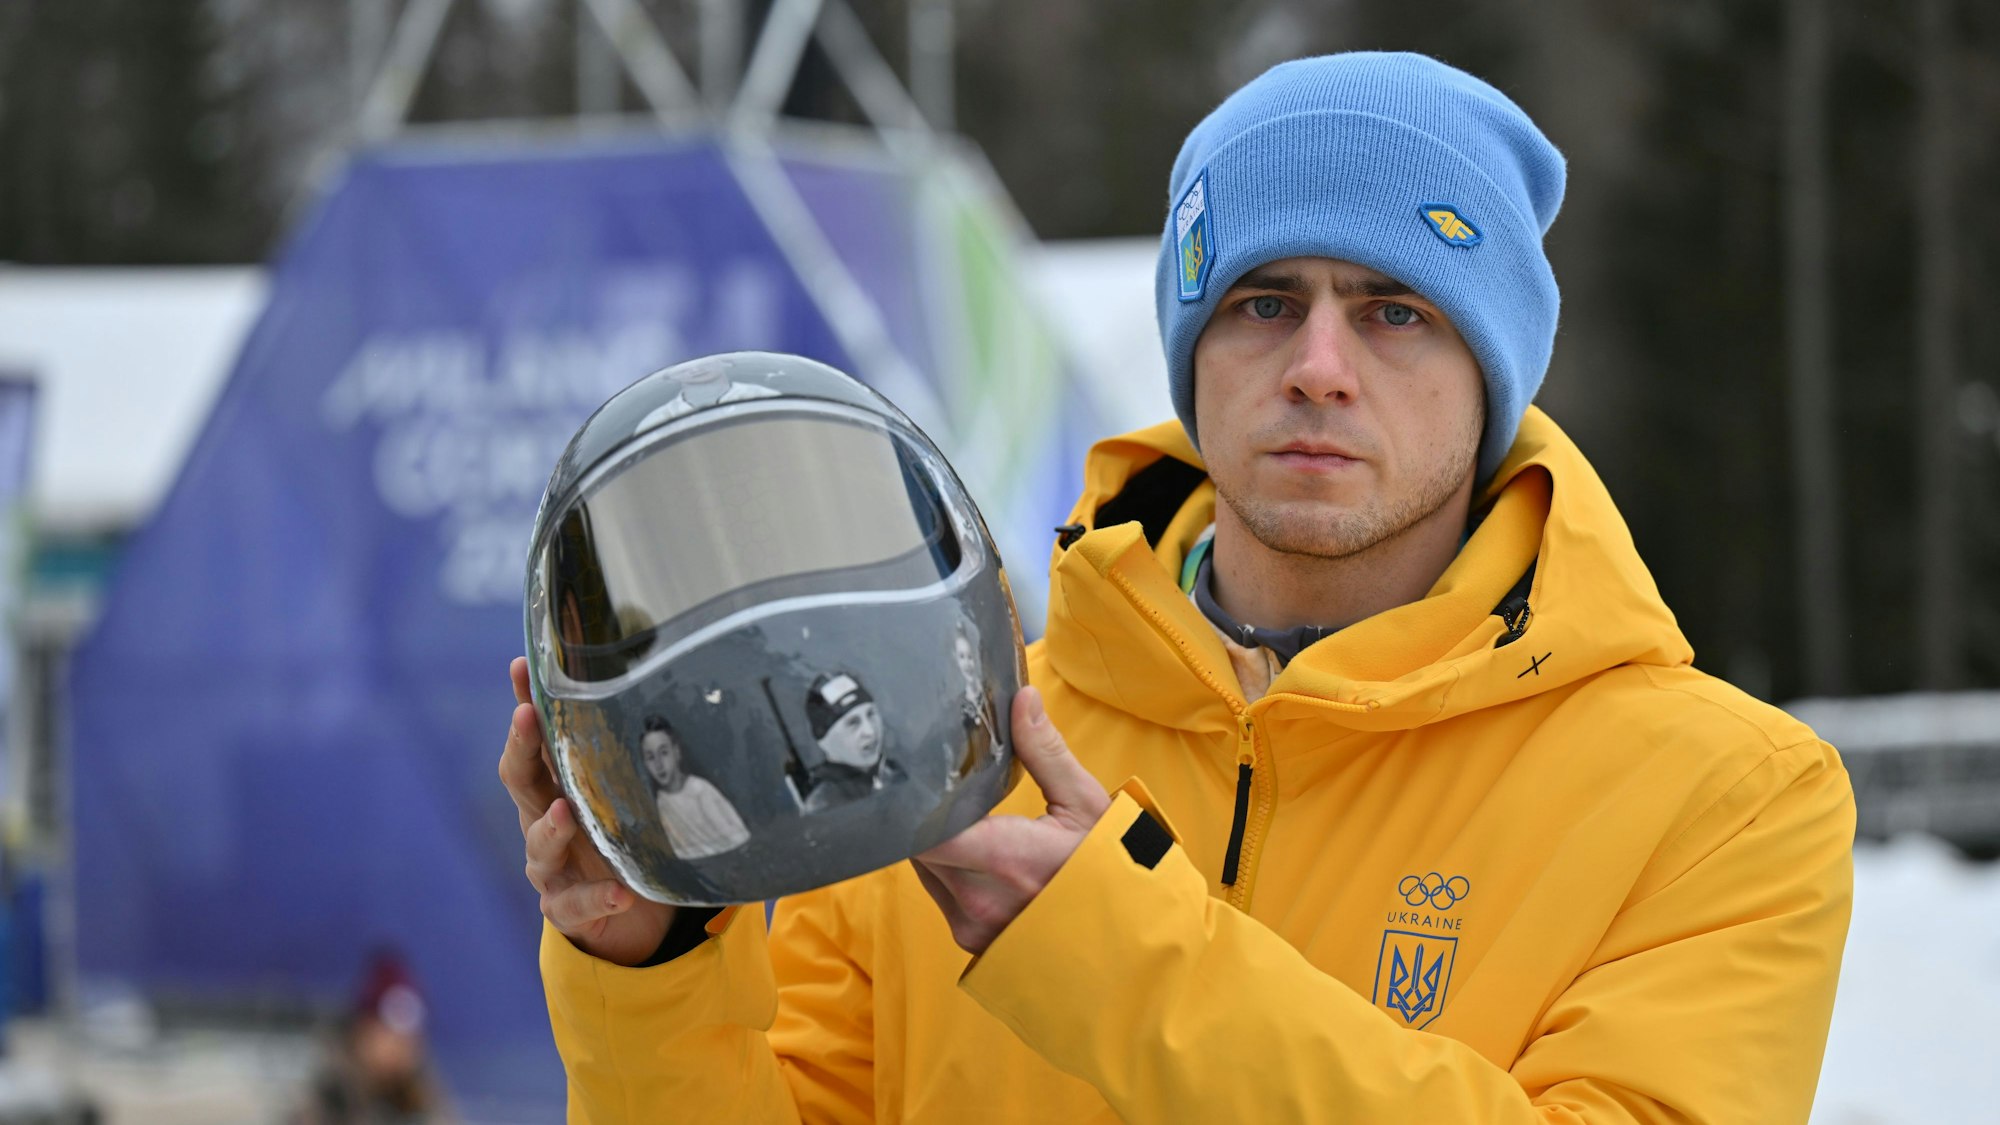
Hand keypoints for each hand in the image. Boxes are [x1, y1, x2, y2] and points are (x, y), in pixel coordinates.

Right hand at [499, 657, 673, 965]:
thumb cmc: (620, 836)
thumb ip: (627, 754)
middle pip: (521, 782)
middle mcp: (542, 821)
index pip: (532, 741)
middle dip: (521, 748)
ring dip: (551, 828)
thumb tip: (655, 685)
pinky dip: (598, 898)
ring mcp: (551, 868)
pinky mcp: (567, 908)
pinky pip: (576, 904)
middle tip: (526, 718)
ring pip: (540, 846)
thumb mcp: (623, 792)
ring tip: (566, 813)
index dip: (525, 704)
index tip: (522, 666)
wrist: (628, 911)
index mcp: (554, 788)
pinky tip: (620, 893)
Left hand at [912, 687, 1109, 953]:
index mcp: (1005, 858)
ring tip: (965, 818)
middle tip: (943, 785)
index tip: (918, 774)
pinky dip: (948, 869)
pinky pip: (938, 893)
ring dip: (935, 842)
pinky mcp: (969, 941)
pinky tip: (976, 854)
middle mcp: (978, 899)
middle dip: (926, 815)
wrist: (1127, 941)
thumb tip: (1022, 698)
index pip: (920, 830)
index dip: (911, 802)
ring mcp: (972, 926)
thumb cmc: (1110, 870)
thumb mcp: (1086, 805)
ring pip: (924, 869)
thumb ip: (1046, 752)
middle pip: (916, 845)